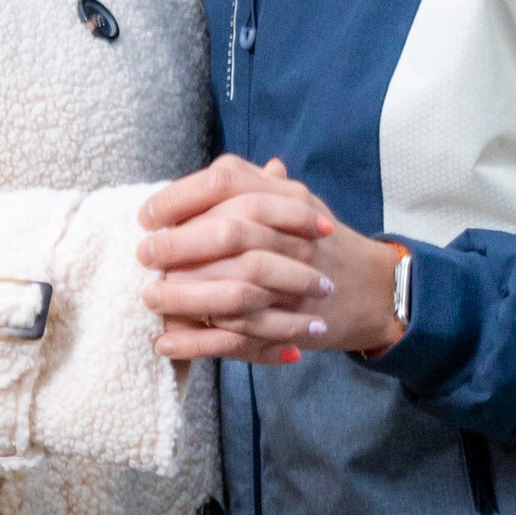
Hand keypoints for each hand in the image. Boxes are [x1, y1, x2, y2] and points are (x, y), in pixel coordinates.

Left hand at [138, 158, 409, 365]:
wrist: (371, 290)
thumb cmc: (322, 241)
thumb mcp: (292, 202)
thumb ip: (252, 186)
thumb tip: (208, 172)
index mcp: (285, 197)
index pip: (225, 182)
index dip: (180, 196)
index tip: (148, 215)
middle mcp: (291, 234)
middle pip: (226, 233)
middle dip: (176, 246)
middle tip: (144, 256)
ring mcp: (293, 282)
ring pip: (230, 286)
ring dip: (182, 295)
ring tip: (150, 299)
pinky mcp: (288, 324)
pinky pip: (236, 334)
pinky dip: (197, 341)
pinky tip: (165, 342)